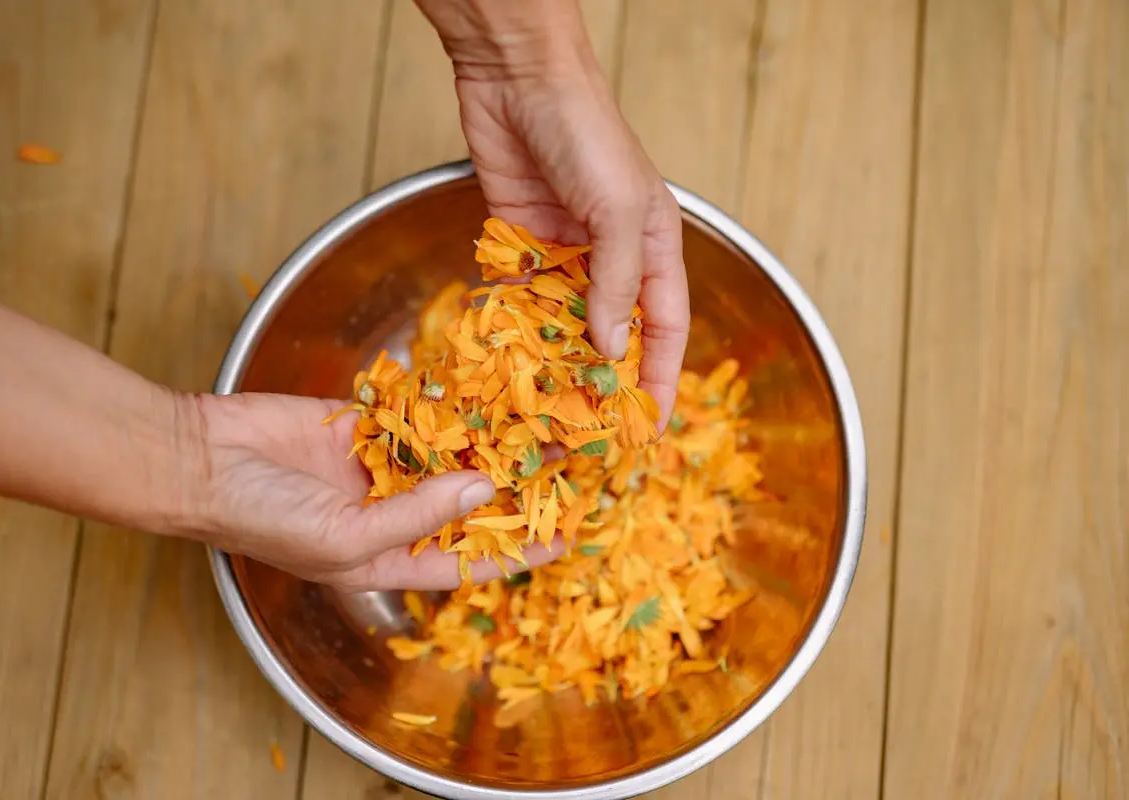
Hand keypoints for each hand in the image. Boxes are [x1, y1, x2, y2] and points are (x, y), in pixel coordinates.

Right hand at [183, 392, 555, 591]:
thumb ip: (416, 515)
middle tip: (564, 466)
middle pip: (463, 504)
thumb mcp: (345, 536)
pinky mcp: (361, 423)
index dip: (514, 552)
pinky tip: (488, 393)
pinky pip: (414, 416)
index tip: (563, 538)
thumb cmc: (262, 518)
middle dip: (510, 490)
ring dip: (486, 443)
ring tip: (539, 425)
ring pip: (445, 456)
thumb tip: (481, 493)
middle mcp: (386, 512)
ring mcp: (374, 465)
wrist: (201, 459)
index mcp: (384, 557)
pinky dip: (446, 406)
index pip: (464, 559)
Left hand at [415, 0, 689, 423]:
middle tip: (583, 430)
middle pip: (611, 334)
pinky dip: (513, 329)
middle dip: (600, 381)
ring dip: (552, 363)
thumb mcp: (615, 210)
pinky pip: (519, 299)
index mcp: (652, 248)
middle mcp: (610, 256)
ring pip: (561, 323)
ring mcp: (563, 252)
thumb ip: (616, 283)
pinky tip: (503, 362)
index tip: (649, 428)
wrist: (517, 79)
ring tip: (538, 410)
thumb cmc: (586, 132)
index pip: (665, 329)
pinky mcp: (518, 243)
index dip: (661, 380)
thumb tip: (611, 350)